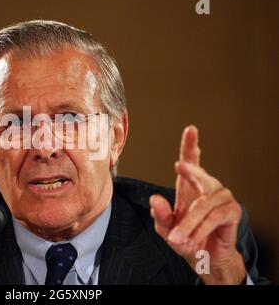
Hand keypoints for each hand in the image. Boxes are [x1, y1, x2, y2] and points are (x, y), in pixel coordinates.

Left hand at [149, 125, 245, 283]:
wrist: (205, 258)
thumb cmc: (186, 238)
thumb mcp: (167, 228)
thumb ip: (160, 215)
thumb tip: (155, 199)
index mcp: (189, 186)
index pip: (192, 161)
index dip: (190, 145)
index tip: (190, 129)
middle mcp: (207, 187)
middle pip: (200, 174)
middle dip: (190, 170)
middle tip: (179, 167)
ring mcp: (222, 198)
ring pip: (202, 206)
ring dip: (188, 225)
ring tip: (177, 238)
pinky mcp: (232, 212)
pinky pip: (213, 218)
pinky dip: (200, 230)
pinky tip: (192, 239)